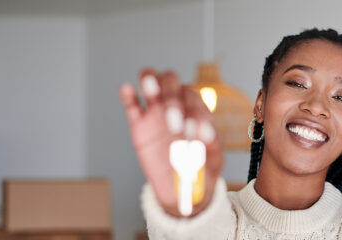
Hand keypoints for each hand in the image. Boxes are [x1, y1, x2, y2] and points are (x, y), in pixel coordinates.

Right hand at [118, 68, 223, 216]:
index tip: (196, 133)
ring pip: (151, 83)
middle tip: (174, 125)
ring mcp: (156, 112)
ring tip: (151, 90)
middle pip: (171, 83)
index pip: (193, 99)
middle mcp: (177, 106)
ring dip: (151, 82)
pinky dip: (127, 95)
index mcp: (197, 111)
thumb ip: (212, 146)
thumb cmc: (203, 168)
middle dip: (172, 99)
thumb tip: (204, 136)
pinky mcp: (139, 124)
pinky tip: (127, 90)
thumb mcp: (214, 159)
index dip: (195, 112)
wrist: (184, 186)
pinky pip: (131, 104)